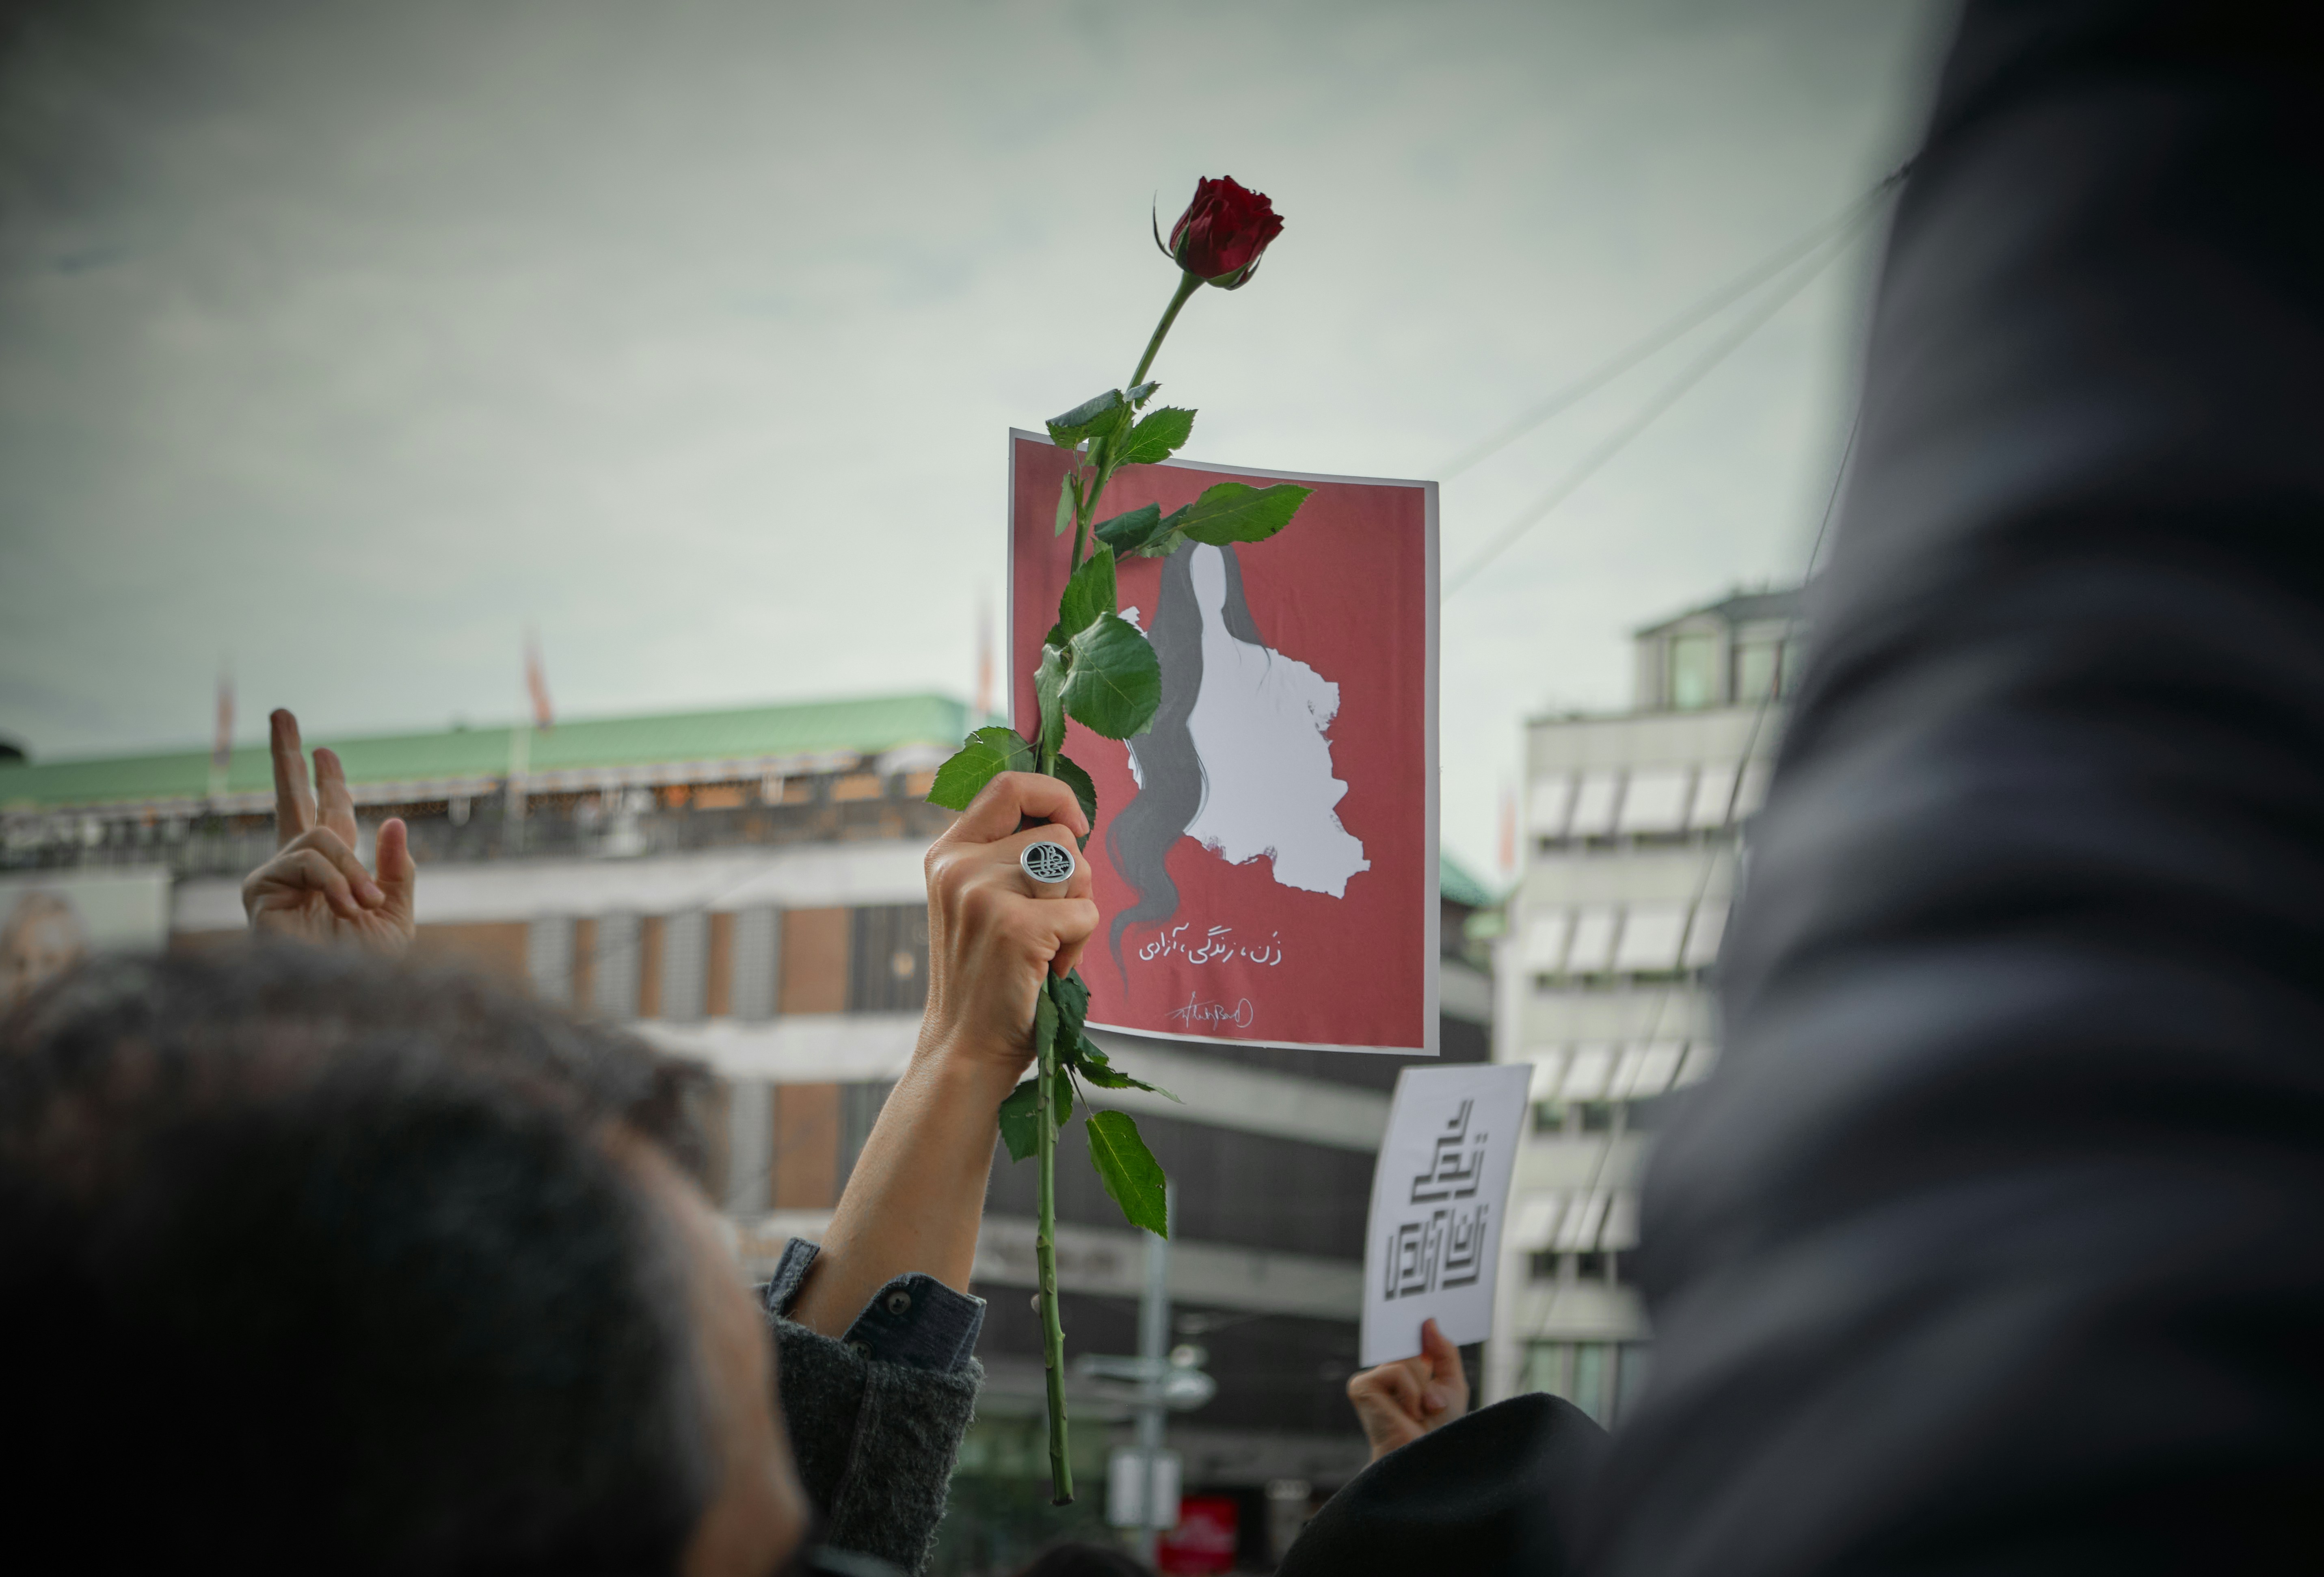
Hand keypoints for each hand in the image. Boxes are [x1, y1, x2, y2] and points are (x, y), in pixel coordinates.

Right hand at [240, 709, 415, 956]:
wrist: (348, 1003)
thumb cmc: (370, 972)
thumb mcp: (395, 915)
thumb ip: (396, 870)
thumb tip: (394, 820)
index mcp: (334, 872)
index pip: (330, 816)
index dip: (329, 782)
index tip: (325, 751)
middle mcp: (300, 870)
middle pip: (290, 800)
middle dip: (287, 755)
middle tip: (281, 711)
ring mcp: (276, 879)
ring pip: (318, 837)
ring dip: (349, 870)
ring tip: (360, 907)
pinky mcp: (259, 892)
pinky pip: (305, 860)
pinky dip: (334, 882)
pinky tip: (343, 908)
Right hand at [915, 771, 1097, 1077]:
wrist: (966, 1048)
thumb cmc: (989, 977)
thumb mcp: (981, 902)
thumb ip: (1009, 858)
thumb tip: (1070, 823)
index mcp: (949, 853)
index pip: (1008, 786)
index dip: (1054, 795)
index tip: (1075, 826)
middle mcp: (959, 866)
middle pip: (1057, 835)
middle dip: (1074, 880)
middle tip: (1051, 925)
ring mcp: (982, 894)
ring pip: (1075, 869)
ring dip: (1077, 910)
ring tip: (1047, 948)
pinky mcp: (1013, 926)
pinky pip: (1084, 912)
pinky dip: (1080, 944)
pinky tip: (1048, 969)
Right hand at [1347, 1318, 1469, 1461]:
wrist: (1428, 1460)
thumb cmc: (1440, 1432)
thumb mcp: (1452, 1386)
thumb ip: (1443, 1351)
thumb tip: (1428, 1322)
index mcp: (1407, 1372)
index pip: (1411, 1340)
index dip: (1420, 1331)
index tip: (1427, 1318)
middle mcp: (1387, 1374)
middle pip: (1412, 1348)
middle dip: (1430, 1377)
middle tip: (1432, 1405)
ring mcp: (1371, 1381)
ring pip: (1407, 1360)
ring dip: (1423, 1390)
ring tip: (1420, 1414)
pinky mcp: (1361, 1388)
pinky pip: (1396, 1372)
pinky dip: (1411, 1393)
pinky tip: (1408, 1415)